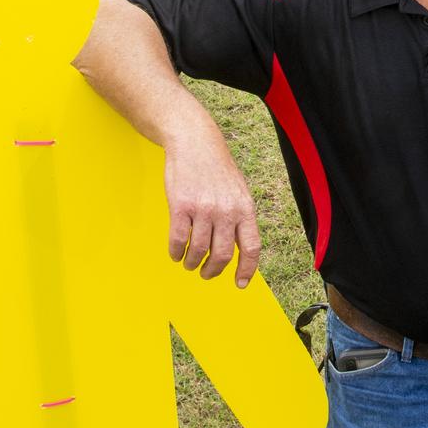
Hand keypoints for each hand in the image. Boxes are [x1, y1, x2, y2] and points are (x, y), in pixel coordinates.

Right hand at [163, 134, 260, 287]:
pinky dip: (176, 253)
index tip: (240, 284)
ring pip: (199, 251)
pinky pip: (178, 240)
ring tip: (190, 263)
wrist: (195, 143)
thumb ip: (240, 217)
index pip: (251, 247)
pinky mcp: (181, 206)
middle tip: (206, 274)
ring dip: (192, 263)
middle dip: (213, 271)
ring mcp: (203, 209)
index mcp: (245, 208)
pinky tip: (176, 254)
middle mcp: (227, 211)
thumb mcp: (239, 191)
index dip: (247, 269)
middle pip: (223, 255)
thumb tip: (240, 248)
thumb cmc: (218, 169)